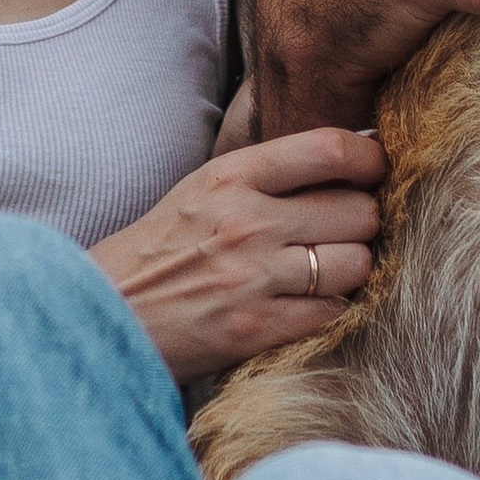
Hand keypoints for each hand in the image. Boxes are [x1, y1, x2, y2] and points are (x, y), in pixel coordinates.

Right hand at [90, 128, 384, 383]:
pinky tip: (313, 306)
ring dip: (354, 269)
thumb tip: (342, 158)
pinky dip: (333, 311)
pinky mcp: (255, 329)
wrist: (104, 315)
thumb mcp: (201, 190)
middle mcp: (246, 221)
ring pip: (355, 263)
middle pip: (356, 209)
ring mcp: (252, 277)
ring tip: (331, 270)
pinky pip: (332, 313)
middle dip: (363, 221)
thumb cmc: (158, 251)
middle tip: (349, 230)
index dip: (368, 158)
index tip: (374, 169)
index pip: (328, 149)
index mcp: (231, 176)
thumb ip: (265, 174)